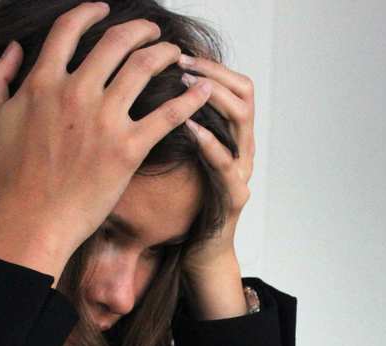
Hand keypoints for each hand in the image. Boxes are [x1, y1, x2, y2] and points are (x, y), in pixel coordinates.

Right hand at [0, 2, 212, 283]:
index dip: (89, 12)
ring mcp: (104, 120)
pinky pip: (168, 115)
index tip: (103, 9)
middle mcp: (75, 93)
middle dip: (139, 29)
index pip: (69, 29)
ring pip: (145, 67)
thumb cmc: (4, 180)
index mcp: (41, 82)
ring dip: (165, 53)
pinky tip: (203, 89)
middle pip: (116, 41)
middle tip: (152, 31)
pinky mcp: (128, 149)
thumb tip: (12, 50)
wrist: (29, 223)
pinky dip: (190, 98)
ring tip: (176, 53)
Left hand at [179, 54, 255, 316]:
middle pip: (244, 93)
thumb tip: (142, 91)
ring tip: (183, 85)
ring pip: (242, 120)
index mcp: (231, 135)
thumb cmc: (184, 204)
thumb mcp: (178, 157)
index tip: (180, 53)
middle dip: (212, 72)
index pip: (234, 84)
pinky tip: (189, 127)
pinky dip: (209, 142)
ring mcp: (242, 171)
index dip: (211, 65)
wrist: (199, 253)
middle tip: (181, 62)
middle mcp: (243, 148)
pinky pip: (227, 163)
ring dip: (212, 97)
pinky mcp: (235, 197)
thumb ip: (171, 127)